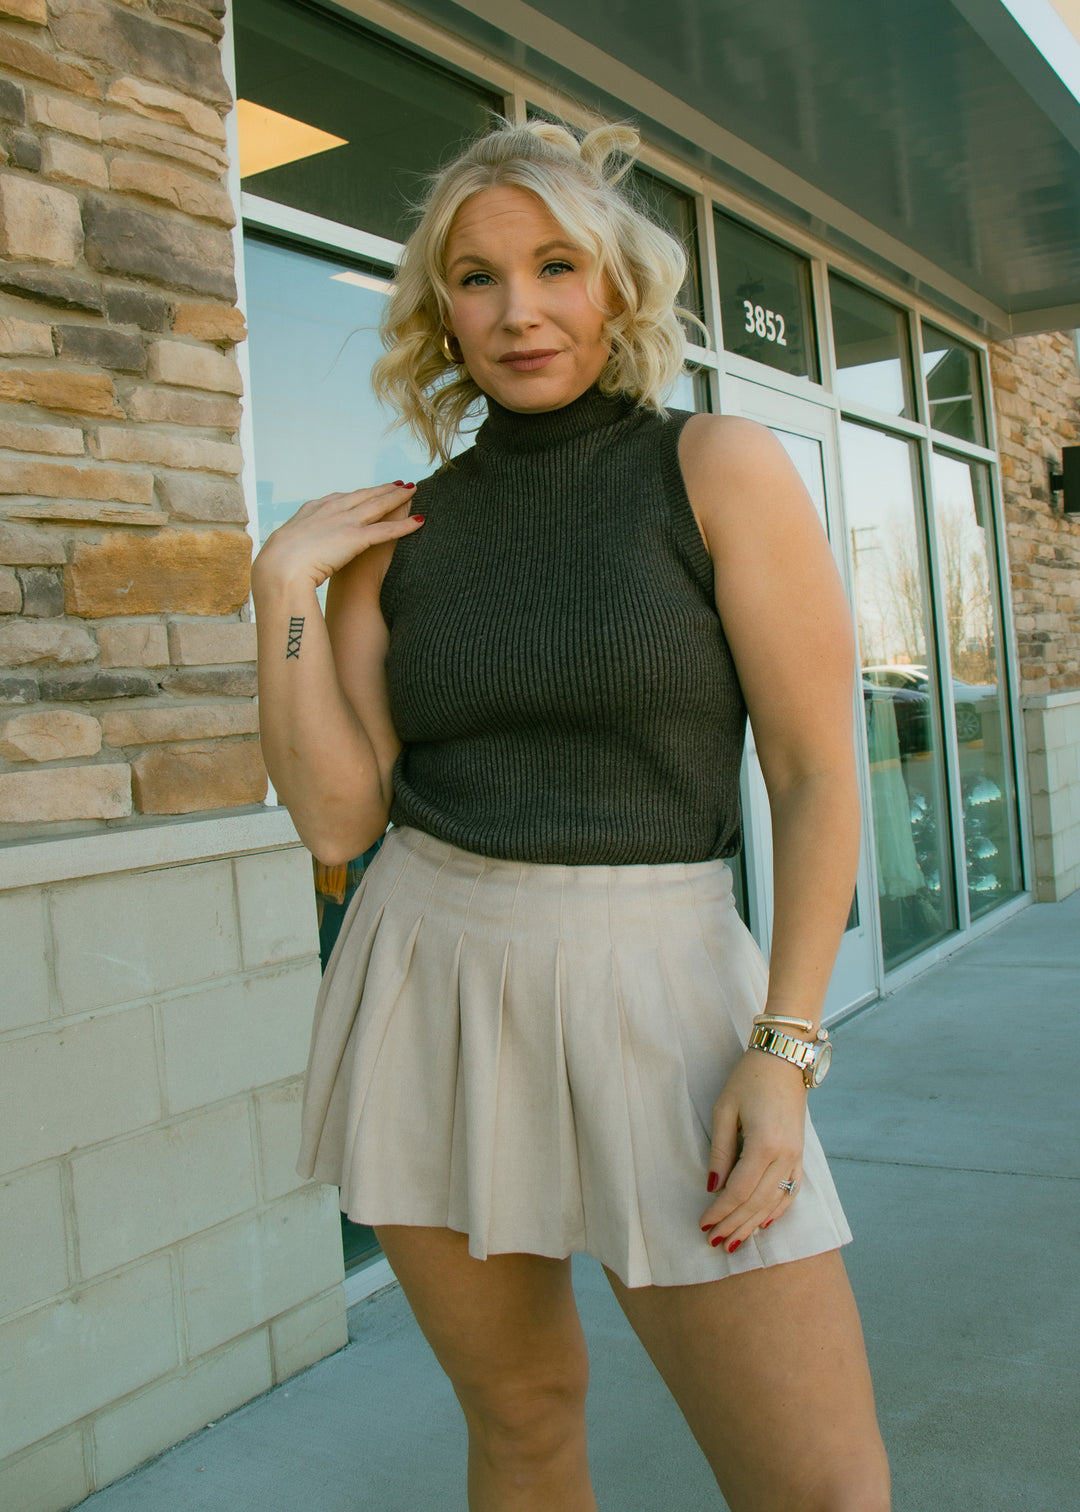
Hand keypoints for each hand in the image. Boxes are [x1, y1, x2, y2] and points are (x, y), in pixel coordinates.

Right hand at [251, 481, 421, 591]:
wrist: (280, 568)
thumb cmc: (278, 563)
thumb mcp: (286, 545)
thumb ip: (298, 541)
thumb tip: (294, 546)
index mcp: (314, 509)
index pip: (342, 497)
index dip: (360, 493)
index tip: (371, 490)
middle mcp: (332, 510)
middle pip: (365, 495)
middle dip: (384, 488)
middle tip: (400, 482)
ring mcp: (345, 522)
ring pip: (378, 505)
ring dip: (398, 497)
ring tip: (413, 489)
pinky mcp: (355, 538)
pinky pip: (387, 530)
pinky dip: (405, 525)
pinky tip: (419, 520)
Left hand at [699, 1048, 807, 1251]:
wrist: (784, 1058)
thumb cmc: (748, 1079)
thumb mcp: (725, 1110)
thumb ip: (720, 1152)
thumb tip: (713, 1188)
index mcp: (765, 1143)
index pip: (740, 1190)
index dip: (721, 1211)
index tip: (703, 1224)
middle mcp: (786, 1155)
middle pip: (758, 1202)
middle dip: (735, 1225)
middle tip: (714, 1243)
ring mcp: (797, 1156)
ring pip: (775, 1202)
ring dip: (754, 1224)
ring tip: (735, 1243)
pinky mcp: (800, 1154)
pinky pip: (791, 1191)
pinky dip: (777, 1211)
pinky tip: (765, 1224)